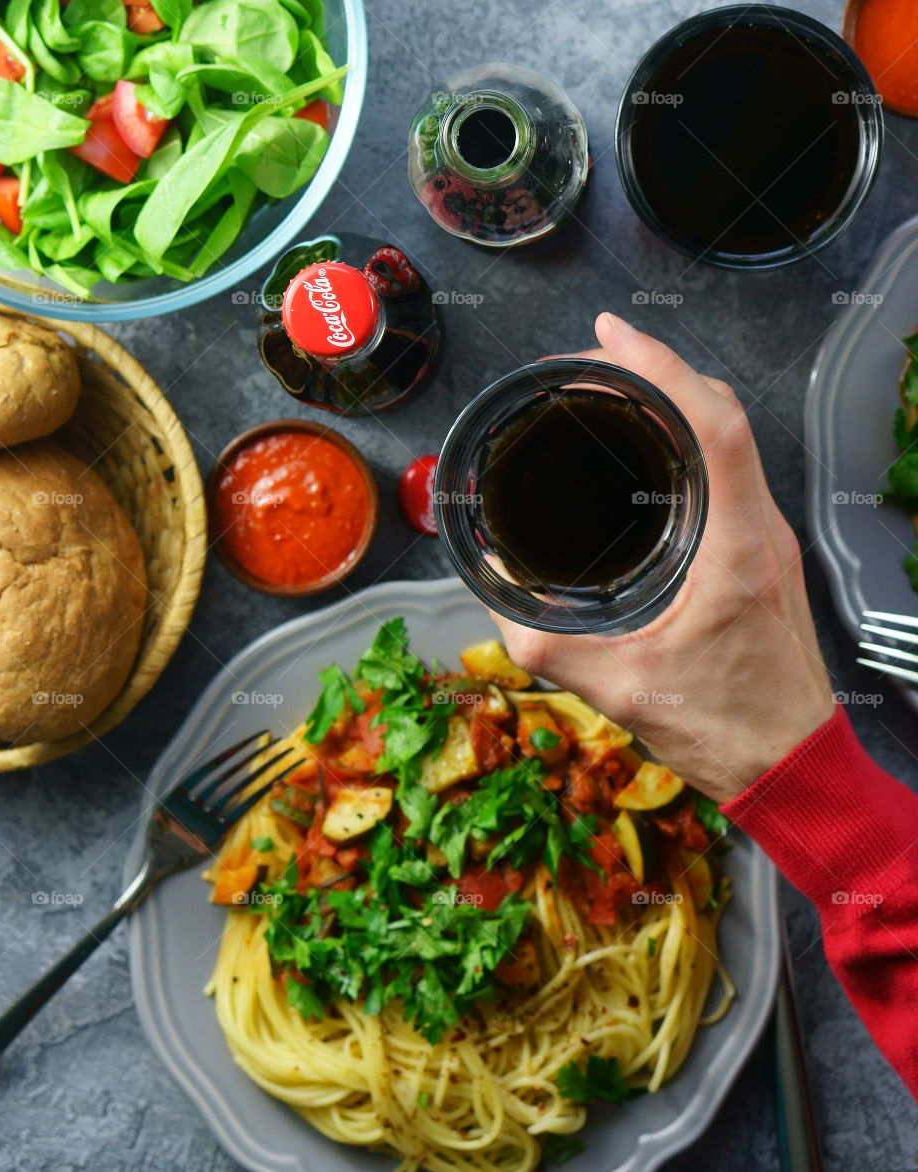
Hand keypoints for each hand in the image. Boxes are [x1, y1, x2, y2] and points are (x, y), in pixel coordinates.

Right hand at [490, 313, 834, 803]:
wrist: (792, 765)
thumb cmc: (727, 729)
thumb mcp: (619, 690)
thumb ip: (546, 647)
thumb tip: (497, 601)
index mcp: (737, 550)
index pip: (714, 424)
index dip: (662, 366)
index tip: (610, 337)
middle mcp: (764, 531)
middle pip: (723, 414)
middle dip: (658, 371)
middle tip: (595, 362)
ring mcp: (771, 540)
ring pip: (733, 438)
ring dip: (677, 402)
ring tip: (615, 393)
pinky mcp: (765, 555)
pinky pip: (733, 471)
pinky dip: (690, 441)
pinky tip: (650, 454)